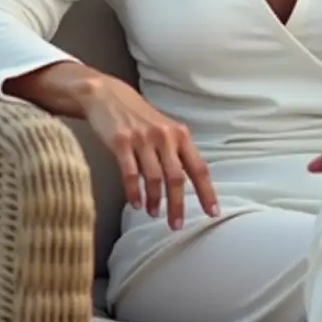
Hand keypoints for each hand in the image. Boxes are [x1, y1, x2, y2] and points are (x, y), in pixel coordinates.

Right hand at [82, 76, 218, 229]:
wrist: (109, 97)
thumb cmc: (140, 119)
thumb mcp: (164, 131)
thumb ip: (174, 154)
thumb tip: (182, 187)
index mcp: (180, 135)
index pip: (199, 168)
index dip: (207, 192)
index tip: (213, 213)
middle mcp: (165, 136)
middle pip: (177, 177)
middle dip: (178, 204)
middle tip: (176, 225)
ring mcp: (143, 139)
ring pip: (155, 177)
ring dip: (156, 200)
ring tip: (154, 214)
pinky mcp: (121, 142)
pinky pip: (131, 173)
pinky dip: (135, 191)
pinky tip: (137, 204)